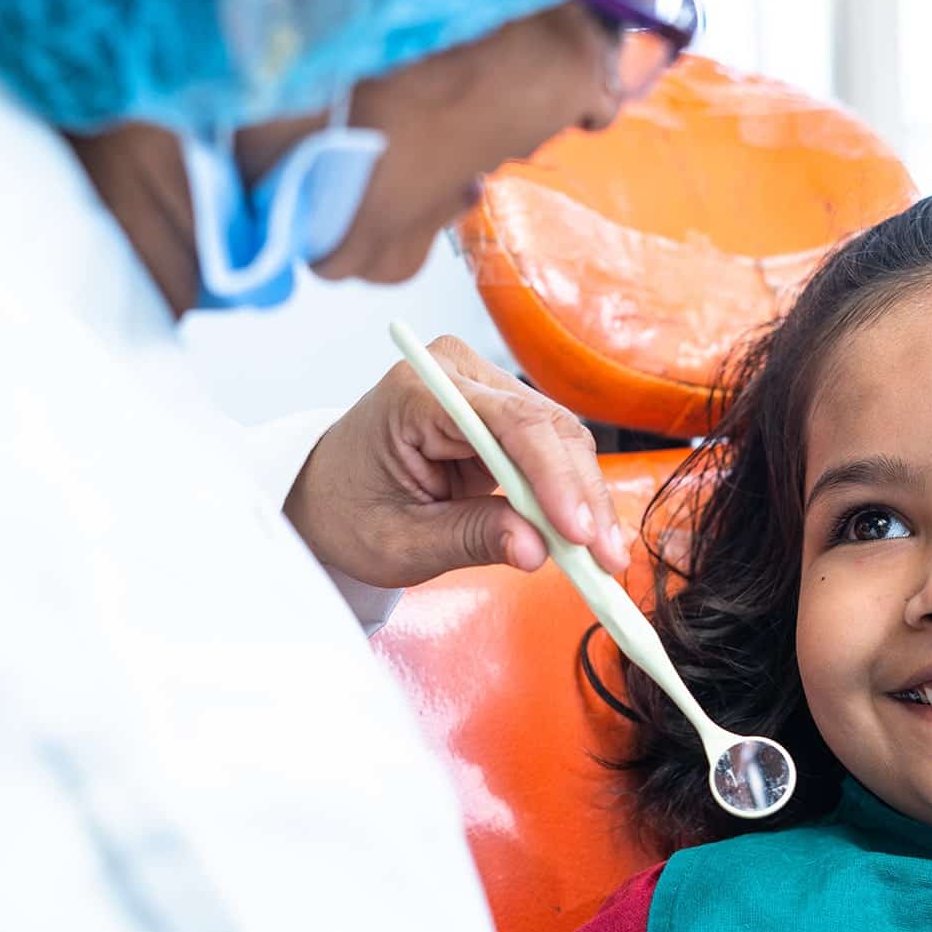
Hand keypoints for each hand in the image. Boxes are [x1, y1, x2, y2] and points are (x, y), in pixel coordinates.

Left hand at [286, 335, 629, 587]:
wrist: (327, 494)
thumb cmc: (349, 511)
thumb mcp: (400, 541)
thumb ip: (469, 539)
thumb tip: (536, 550)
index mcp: (418, 392)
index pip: (508, 422)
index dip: (553, 477)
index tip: (579, 533)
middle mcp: (457, 372)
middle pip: (546, 426)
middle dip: (581, 495)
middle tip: (605, 560)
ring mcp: (484, 386)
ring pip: (560, 437)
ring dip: (586, 498)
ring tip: (602, 558)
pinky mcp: (503, 412)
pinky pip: (552, 449)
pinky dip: (572, 495)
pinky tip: (588, 537)